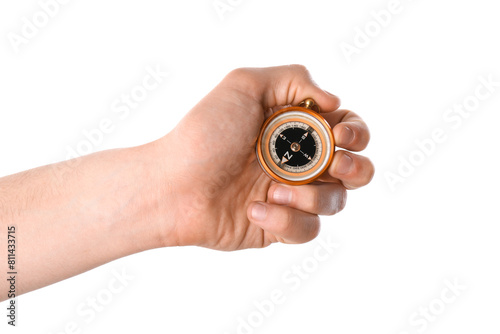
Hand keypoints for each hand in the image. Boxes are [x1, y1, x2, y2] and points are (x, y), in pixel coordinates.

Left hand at [154, 65, 373, 249]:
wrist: (173, 186)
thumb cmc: (205, 134)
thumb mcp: (244, 85)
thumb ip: (293, 78)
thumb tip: (334, 101)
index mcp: (295, 129)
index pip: (347, 129)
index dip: (356, 132)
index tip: (339, 135)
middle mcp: (298, 162)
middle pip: (355, 170)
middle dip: (356, 168)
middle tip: (333, 166)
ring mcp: (291, 196)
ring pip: (335, 202)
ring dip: (311, 197)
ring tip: (272, 191)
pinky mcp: (279, 226)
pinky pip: (307, 230)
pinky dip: (285, 221)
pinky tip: (253, 210)